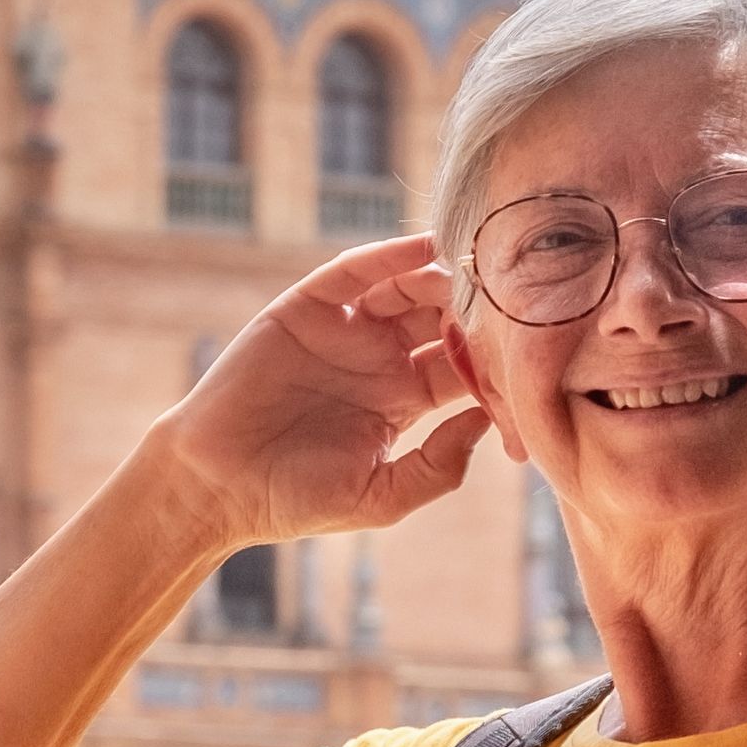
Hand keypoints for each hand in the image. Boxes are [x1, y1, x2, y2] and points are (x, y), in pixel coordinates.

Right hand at [158, 236, 488, 543]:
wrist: (217, 485)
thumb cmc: (296, 500)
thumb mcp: (381, 497)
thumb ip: (438, 466)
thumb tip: (486, 421)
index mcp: (404, 401)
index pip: (465, 366)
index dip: (496, 359)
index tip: (530, 353)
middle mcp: (380, 358)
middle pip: (443, 318)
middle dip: (475, 308)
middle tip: (508, 297)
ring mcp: (344, 330)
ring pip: (406, 289)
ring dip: (440, 278)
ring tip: (472, 268)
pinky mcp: (307, 308)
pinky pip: (354, 272)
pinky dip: (389, 255)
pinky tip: (423, 246)